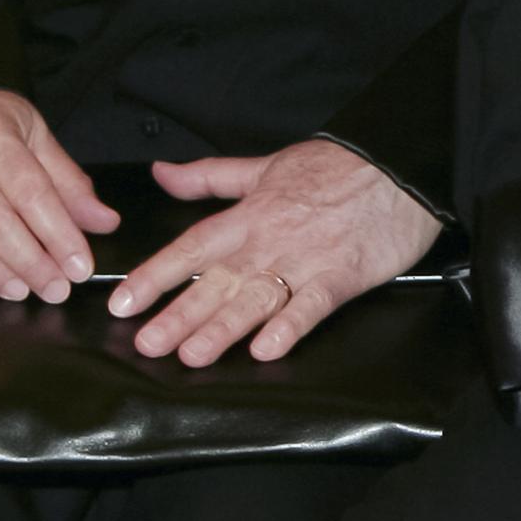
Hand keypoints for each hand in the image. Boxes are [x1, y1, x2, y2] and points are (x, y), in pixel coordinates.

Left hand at [106, 140, 442, 366]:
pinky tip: (267, 347)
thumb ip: (209, 177)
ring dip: (223, 328)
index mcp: (248, 215)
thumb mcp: (264, 166)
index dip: (154, 277)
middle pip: (216, 282)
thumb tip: (163, 173)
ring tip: (194, 355)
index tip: (123, 303)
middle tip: (148, 345)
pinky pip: (312, 305)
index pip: (190, 249)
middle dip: (179, 315)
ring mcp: (305, 260)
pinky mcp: (342, 275)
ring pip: (255, 298)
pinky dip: (290, 326)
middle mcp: (269, 241)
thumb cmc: (336, 167)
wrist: (397, 165)